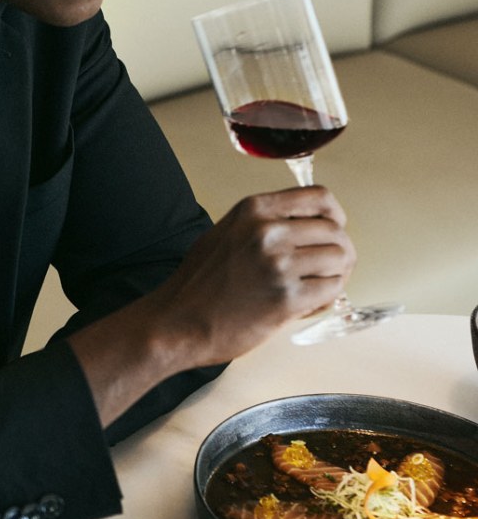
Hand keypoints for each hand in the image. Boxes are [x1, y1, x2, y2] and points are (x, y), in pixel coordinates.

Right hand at [68, 186, 355, 428]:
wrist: (178, 320)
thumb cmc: (199, 282)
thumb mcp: (226, 231)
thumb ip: (264, 222)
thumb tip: (307, 225)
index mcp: (253, 209)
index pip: (319, 197)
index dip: (335, 215)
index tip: (334, 228)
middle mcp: (268, 231)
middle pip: (335, 230)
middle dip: (339, 251)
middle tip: (329, 268)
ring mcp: (278, 264)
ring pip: (340, 259)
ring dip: (336, 275)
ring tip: (317, 287)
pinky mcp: (287, 298)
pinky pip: (332, 290)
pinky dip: (328, 298)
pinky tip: (308, 304)